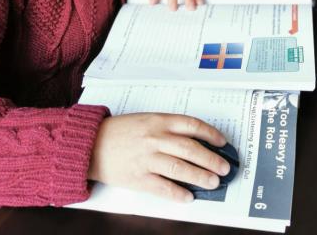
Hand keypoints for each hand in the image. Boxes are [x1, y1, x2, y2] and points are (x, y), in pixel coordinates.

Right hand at [88, 113, 229, 201]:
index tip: (222, 142)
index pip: (192, 125)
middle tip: (224, 168)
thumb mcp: (146, 120)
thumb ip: (168, 128)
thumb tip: (194, 141)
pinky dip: (178, 193)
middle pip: (191, 148)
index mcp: (159, 120)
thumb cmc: (120, 131)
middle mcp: (155, 138)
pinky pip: (163, 187)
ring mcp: (147, 158)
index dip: (211, 134)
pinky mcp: (138, 177)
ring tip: (213, 182)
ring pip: (181, 168)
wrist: (91, 144)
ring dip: (201, 176)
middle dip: (212, 159)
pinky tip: (188, 196)